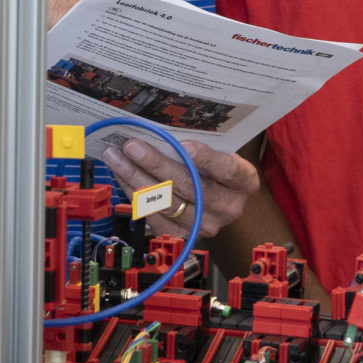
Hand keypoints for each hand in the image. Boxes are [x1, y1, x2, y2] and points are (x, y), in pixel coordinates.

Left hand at [100, 138, 260, 237]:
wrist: (220, 197)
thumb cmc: (217, 168)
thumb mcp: (221, 151)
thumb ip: (202, 143)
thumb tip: (163, 129)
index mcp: (245, 181)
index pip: (227, 170)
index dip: (206, 158)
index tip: (184, 144)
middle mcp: (229, 207)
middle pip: (190, 187)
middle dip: (156, 164)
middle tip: (132, 146)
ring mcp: (206, 225)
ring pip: (166, 203)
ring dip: (136, 178)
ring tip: (117, 158)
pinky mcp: (184, 234)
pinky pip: (153, 215)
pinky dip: (134, 193)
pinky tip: (122, 175)